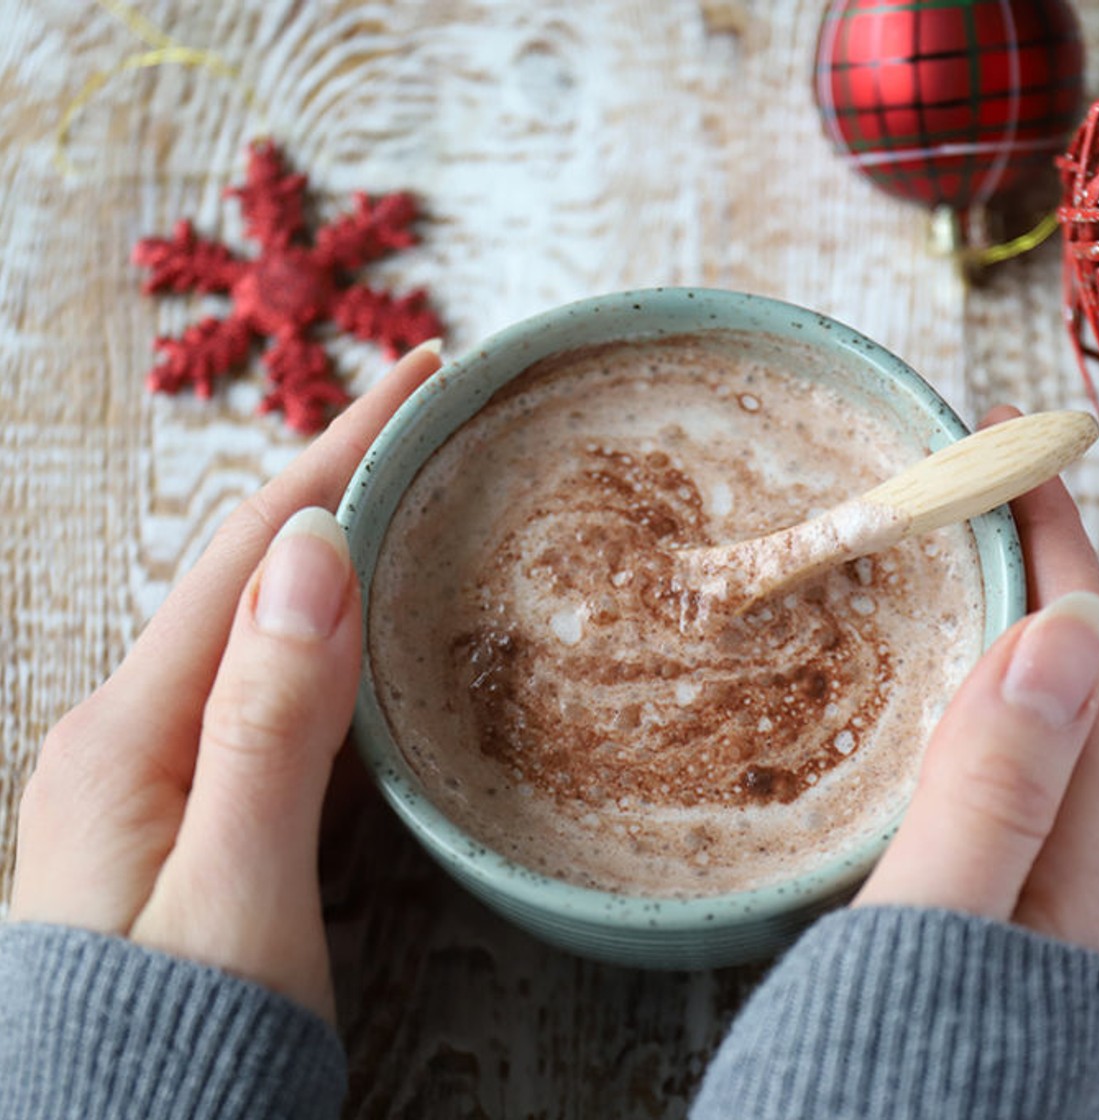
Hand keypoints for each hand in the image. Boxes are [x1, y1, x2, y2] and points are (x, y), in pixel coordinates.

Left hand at [9, 341, 443, 1022]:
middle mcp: (126, 734)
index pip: (256, 549)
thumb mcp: (235, 884)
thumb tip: (314, 555)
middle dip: (333, 475)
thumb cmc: (173, 1049)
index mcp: (131, 732)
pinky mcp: (177, 811)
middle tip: (422, 416)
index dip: (342, 451)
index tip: (421, 375)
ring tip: (397, 488)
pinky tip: (352, 618)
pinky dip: (317, 620)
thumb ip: (269, 721)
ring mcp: (146, 772)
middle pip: (246, 566)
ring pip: (252, 618)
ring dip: (325, 540)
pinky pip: (255, 677)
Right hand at [855, 406, 1098, 973]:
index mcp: (1084, 882)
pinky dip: (950, 705)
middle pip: (1068, 692)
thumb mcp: (930, 940)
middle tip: (959, 491)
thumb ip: (992, 797)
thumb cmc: (873, 1094)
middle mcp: (1074, 889)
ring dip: (989, 633)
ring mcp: (1024, 907)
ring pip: (1022, 733)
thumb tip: (1061, 635)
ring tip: (928, 558)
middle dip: (1028, 576)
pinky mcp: (970, 922)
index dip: (1056, 551)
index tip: (1012, 452)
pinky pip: (980, 778)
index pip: (1087, 672)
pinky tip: (898, 689)